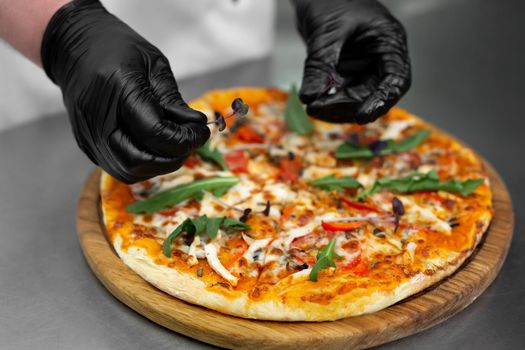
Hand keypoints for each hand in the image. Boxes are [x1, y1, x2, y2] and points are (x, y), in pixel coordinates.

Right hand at [41, 0, 209, 182]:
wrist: (73, 47)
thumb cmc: (117, 48)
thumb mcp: (154, 64)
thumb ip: (174, 100)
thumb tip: (195, 126)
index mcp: (118, 90)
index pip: (155, 133)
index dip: (184, 139)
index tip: (201, 132)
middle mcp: (97, 118)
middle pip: (139, 160)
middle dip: (172, 158)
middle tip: (189, 143)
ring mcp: (88, 135)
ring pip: (128, 171)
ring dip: (158, 165)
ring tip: (173, 146)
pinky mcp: (86, 145)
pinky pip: (118, 167)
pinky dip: (143, 164)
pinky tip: (154, 147)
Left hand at [292, 0, 410, 123]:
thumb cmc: (330, 1)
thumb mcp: (326, 32)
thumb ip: (320, 65)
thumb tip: (310, 97)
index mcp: (389, 42)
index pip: (396, 79)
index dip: (381, 101)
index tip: (361, 117)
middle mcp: (380, 58)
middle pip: (372, 94)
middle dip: (346, 105)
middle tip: (317, 109)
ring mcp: (363, 67)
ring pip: (356, 99)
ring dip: (335, 108)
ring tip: (312, 107)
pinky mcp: (346, 73)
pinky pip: (341, 94)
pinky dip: (328, 101)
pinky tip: (313, 103)